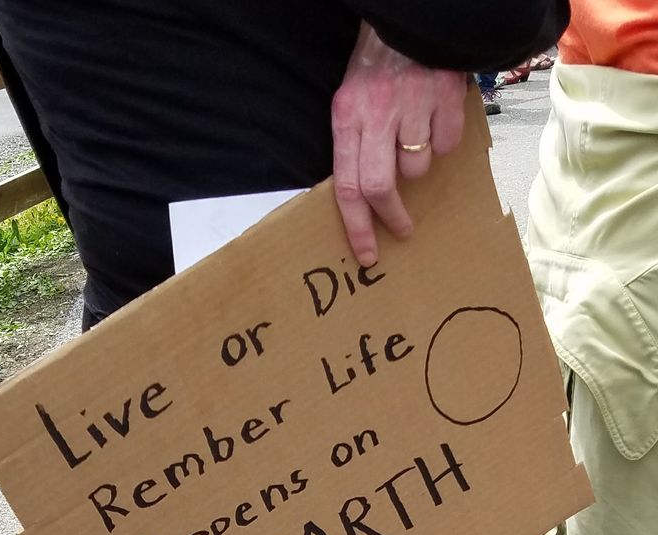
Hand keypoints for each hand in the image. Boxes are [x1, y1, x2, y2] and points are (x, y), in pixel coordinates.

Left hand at [332, 24, 466, 265]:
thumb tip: (363, 198)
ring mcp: (412, 105)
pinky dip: (443, 141)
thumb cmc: (378, 63)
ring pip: (417, 168)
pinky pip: (446, 144)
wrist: (408, 17)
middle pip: (380, 187)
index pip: (347, 186)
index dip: (357, 226)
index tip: (367, 252)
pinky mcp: (444, 97)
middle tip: (400, 229)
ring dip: (418, 165)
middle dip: (391, 216)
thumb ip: (355, 144)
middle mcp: (377, 113)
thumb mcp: (351, 100)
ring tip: (414, 135)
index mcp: (347, 116)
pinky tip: (434, 117)